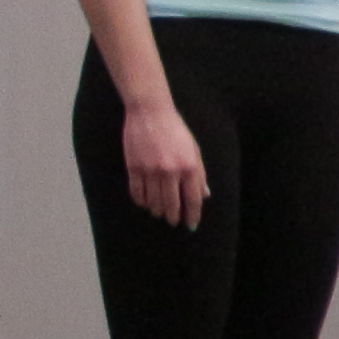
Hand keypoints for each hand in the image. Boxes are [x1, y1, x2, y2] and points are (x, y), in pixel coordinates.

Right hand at [121, 95, 208, 227]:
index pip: (192, 199)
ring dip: (157, 210)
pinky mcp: (133, 167)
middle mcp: (170, 171)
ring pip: (153, 201)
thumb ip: (199, 174)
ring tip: (159, 213)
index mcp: (189, 167)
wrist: (150, 113)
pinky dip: (141, 201)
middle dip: (173, 216)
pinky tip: (144, 203)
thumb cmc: (176, 130)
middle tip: (173, 222)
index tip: (191, 225)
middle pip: (171, 204)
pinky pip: (136, 191)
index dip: (192, 215)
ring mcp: (150, 170)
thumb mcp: (194, 150)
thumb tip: (204, 195)